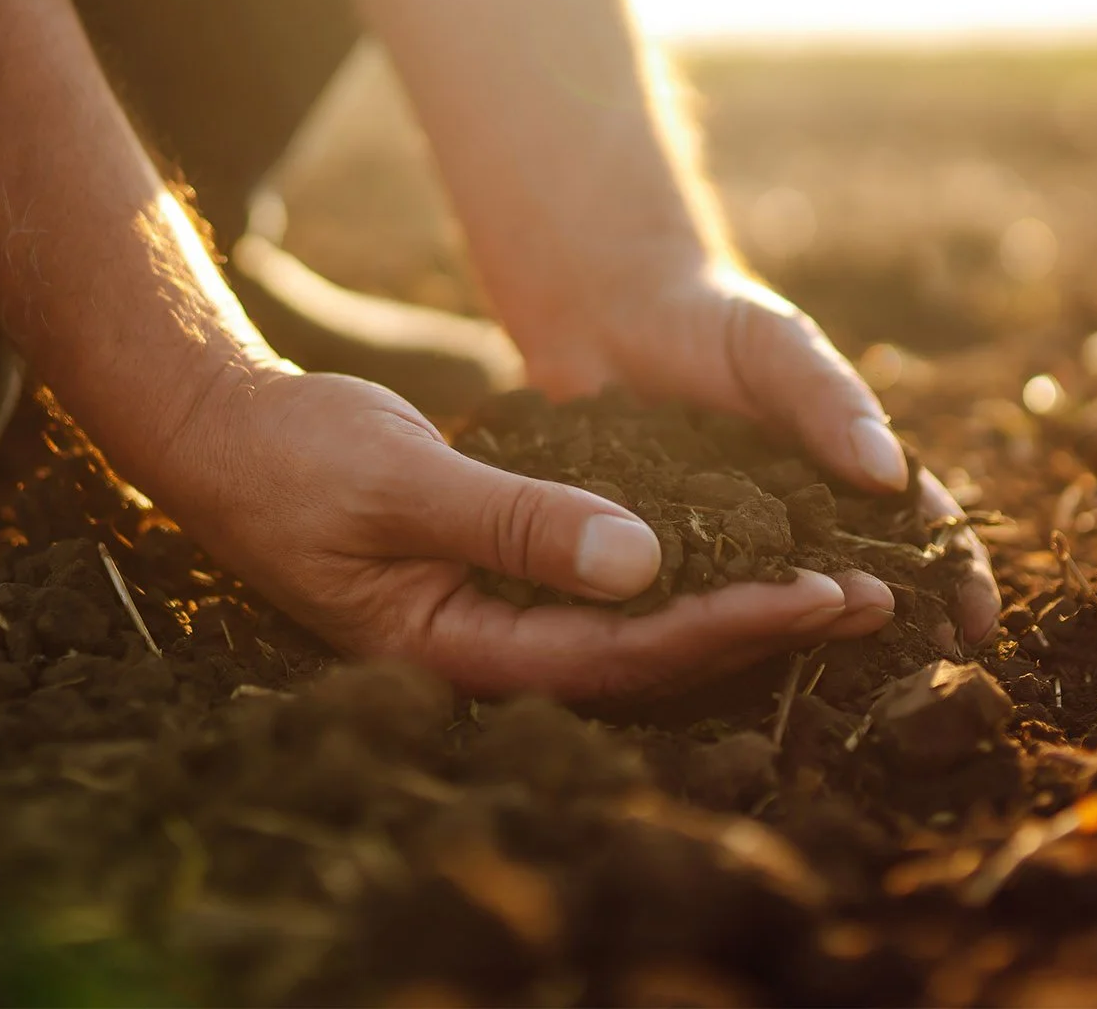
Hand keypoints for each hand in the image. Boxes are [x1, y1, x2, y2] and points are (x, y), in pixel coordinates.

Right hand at [148, 368, 899, 698]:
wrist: (226, 437)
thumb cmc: (296, 459)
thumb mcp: (403, 482)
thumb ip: (517, 523)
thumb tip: (643, 566)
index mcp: (456, 648)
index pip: (619, 656)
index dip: (726, 627)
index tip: (820, 593)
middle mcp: (485, 649)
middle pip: (644, 659)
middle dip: (756, 628)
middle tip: (870, 597)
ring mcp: (491, 617)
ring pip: (632, 628)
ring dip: (729, 602)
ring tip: (834, 581)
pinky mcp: (496, 576)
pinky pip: (603, 588)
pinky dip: (675, 569)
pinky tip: (736, 547)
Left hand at [514, 257, 1002, 647]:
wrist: (608, 313)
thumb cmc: (712, 319)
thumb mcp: (778, 347)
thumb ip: (829, 401)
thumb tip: (890, 474)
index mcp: (843, 471)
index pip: (917, 529)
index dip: (954, 575)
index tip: (975, 623)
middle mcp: (795, 521)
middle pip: (858, 585)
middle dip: (894, 634)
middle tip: (917, 684)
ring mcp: (730, 545)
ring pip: (778, 609)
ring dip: (804, 646)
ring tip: (829, 687)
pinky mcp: (662, 557)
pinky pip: (692, 602)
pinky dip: (710, 636)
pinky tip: (715, 667)